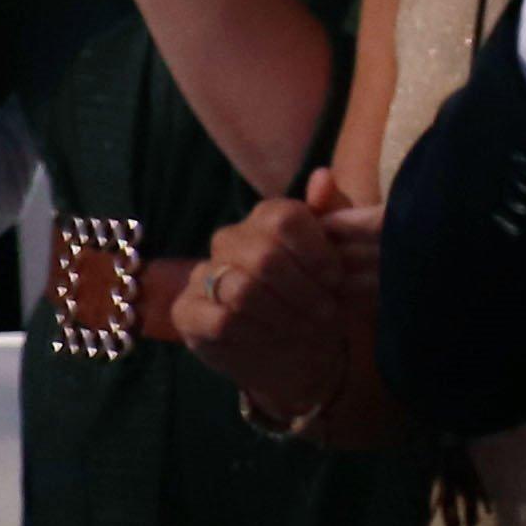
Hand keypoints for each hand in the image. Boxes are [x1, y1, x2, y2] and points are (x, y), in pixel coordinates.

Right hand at [179, 171, 379, 425]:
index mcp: (266, 218)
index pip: (286, 219)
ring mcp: (202, 274)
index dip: (315, 252)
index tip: (336, 279)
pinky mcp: (186, 311)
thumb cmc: (320, 296)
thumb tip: (322, 176)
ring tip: (306, 327)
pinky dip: (257, 333)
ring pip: (243, 289)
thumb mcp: (339, 258)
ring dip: (284, 314)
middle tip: (325, 311)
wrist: (296, 349)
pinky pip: (221, 320)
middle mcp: (229, 239)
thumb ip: (335, 217)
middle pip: (265, 256)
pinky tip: (274, 338)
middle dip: (303, 291)